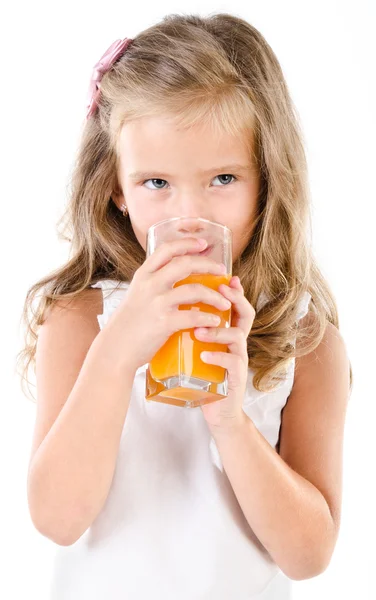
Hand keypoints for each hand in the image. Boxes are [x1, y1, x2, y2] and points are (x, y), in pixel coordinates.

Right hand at [97, 237, 230, 374]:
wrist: (115, 349)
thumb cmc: (129, 324)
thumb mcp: (137, 295)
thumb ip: (153, 284)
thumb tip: (175, 275)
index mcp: (143, 275)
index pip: (167, 249)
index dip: (187, 243)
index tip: (203, 243)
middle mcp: (149, 285)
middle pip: (184, 264)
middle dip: (207, 264)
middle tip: (221, 270)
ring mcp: (156, 304)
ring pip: (194, 290)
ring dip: (214, 295)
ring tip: (225, 302)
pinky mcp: (163, 323)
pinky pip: (192, 317)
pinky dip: (207, 318)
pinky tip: (215, 320)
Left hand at [195, 276, 255, 431]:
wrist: (215, 408)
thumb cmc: (203, 375)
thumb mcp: (197, 347)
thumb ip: (191, 328)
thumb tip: (167, 306)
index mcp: (228, 332)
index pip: (235, 304)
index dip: (232, 289)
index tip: (224, 275)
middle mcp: (237, 342)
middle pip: (245, 313)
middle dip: (234, 299)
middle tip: (219, 291)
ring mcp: (238, 359)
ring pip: (237, 336)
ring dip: (218, 330)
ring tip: (199, 330)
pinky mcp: (235, 377)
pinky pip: (232, 362)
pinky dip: (217, 356)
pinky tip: (203, 355)